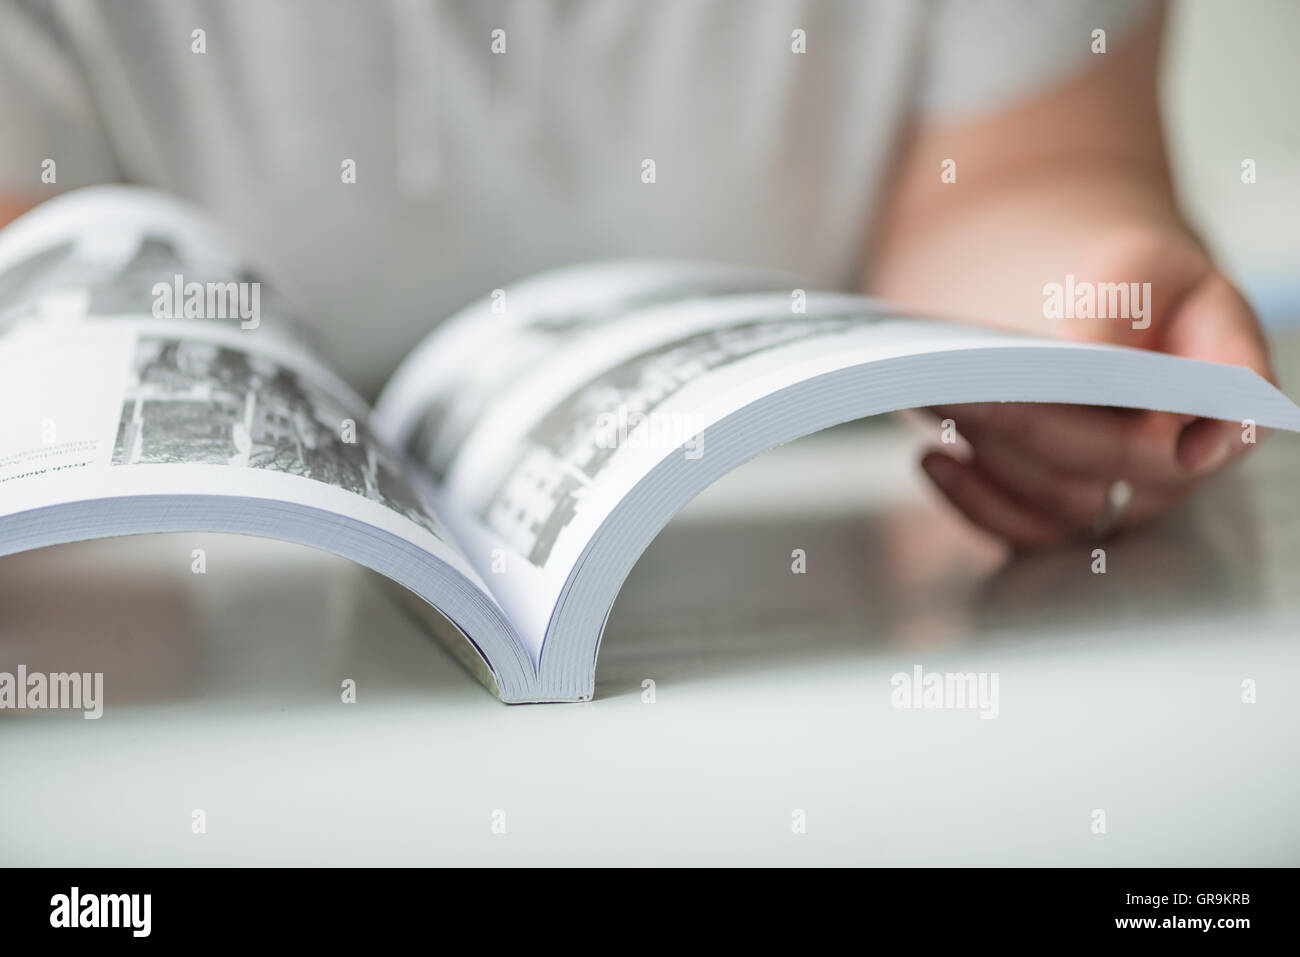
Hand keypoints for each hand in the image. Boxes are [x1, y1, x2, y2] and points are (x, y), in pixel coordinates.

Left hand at [919, 226, 1274, 547]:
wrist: (1101, 317)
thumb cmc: (1134, 286)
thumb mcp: (1140, 264)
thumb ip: (1120, 302)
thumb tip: (1077, 353)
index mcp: (1224, 390)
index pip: (1234, 424)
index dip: (1217, 440)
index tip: (1183, 447)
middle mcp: (1182, 461)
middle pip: (1114, 463)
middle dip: (1034, 424)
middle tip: (964, 385)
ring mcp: (1124, 499)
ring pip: (1062, 502)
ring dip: (995, 456)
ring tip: (937, 400)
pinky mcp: (1064, 516)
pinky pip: (1021, 530)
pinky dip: (972, 500)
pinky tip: (933, 456)